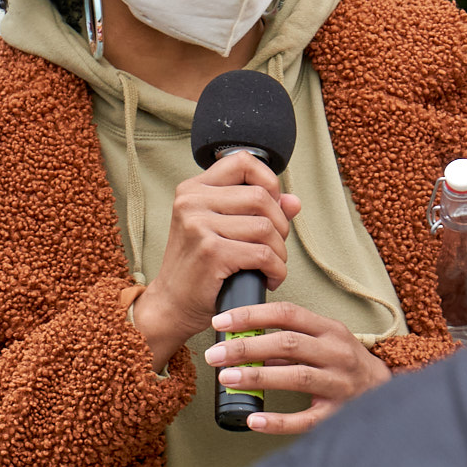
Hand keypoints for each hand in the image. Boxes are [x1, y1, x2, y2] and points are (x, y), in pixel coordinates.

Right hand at [130, 152, 301, 370]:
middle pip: (261, 197)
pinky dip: (276, 269)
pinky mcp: (211, 252)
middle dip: (280, 224)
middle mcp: (192, 201)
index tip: (272, 205)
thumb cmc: (198, 267)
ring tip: (272, 265)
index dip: (268, 180)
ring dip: (280, 251)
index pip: (242, 161)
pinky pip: (263, 254)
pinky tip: (269, 278)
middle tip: (275, 246)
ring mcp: (199, 225)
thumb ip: (257, 211)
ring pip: (266, 227)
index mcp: (193, 189)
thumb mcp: (222, 230)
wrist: (172, 304)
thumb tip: (294, 201)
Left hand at [204, 302, 390, 433]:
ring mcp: (339, 383)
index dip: (251, 315)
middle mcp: (337, 353)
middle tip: (214, 354)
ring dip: (258, 376)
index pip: (287, 313)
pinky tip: (254, 420)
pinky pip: (305, 419)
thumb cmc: (345, 363)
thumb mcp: (324, 342)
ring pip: (296, 377)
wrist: (387, 393)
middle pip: (287, 344)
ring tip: (226, 379)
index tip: (220, 321)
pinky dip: (278, 421)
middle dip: (246, 347)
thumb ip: (288, 343)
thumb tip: (244, 346)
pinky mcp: (338, 414)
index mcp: (330, 329)